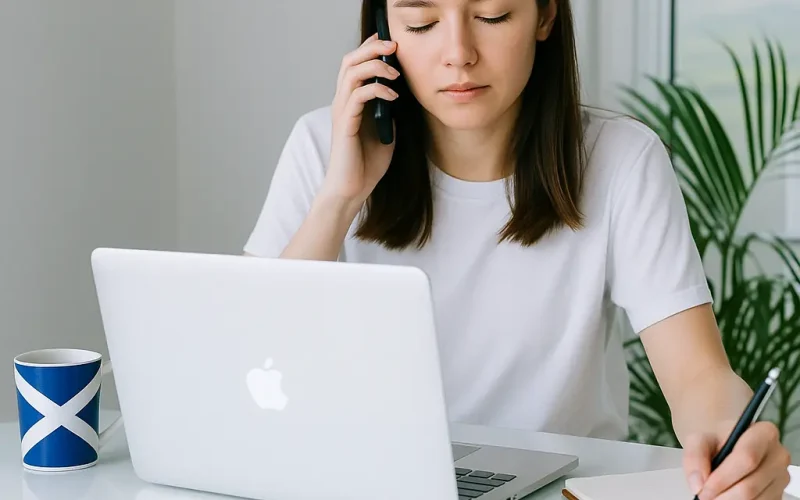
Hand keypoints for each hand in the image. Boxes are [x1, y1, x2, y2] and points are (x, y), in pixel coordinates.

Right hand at [322, 32, 399, 206]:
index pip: (354, 65)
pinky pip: (358, 95)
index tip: (389, 41)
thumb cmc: (366, 165)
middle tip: (394, 45)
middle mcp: (343, 103)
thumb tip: (402, 97)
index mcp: (351, 102)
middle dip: (372, 48)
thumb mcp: (387, 133)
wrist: (352, 189)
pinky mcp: (345, 124)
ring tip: (395, 72)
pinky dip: (377, 90)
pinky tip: (393, 96)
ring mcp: (342, 112)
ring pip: (351, 72)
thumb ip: (390, 113)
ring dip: (375, 66)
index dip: (370, 48)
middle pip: (349, 60)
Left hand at [683, 420, 791, 498]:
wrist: (727, 444)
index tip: (703, 489)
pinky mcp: (779, 493)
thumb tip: (698, 484)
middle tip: (704, 497)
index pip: (747, 458)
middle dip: (723, 495)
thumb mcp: (699, 439)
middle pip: (750, 484)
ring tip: (713, 496)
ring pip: (755, 499)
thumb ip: (694, 457)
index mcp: (763, 433)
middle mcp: (778, 456)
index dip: (723, 478)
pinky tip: (727, 497)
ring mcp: (781, 477)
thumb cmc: (717, 440)